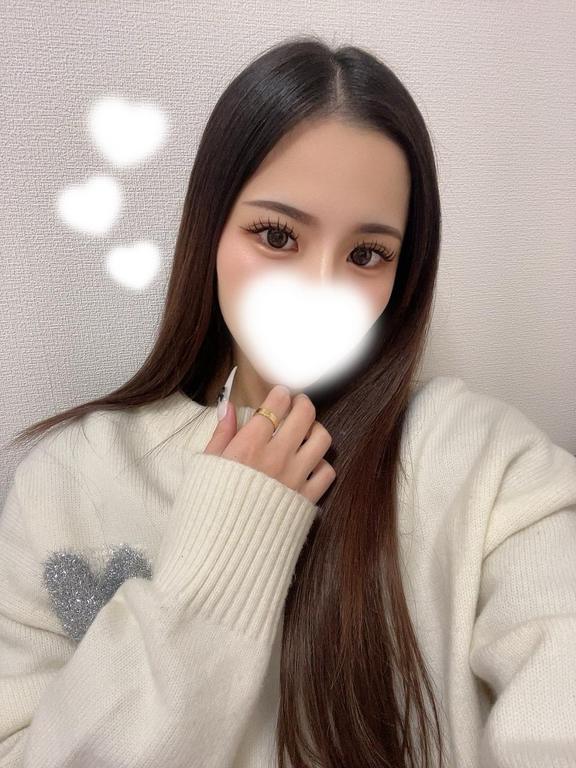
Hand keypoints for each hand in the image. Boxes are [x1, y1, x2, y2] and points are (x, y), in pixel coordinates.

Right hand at [203, 384, 335, 504]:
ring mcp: (294, 479)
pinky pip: (326, 472)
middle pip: (304, 415)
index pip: (275, 406)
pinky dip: (321, 464)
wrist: (221, 553)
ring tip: (306, 432)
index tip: (279, 394)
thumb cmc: (208, 509)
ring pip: (322, 439)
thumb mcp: (206, 467)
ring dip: (315, 430)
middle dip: (302, 403)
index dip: (280, 394)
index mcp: (247, 447)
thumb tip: (228, 408)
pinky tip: (308, 464)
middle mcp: (275, 459)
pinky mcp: (306, 500)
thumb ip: (221, 434)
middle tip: (297, 404)